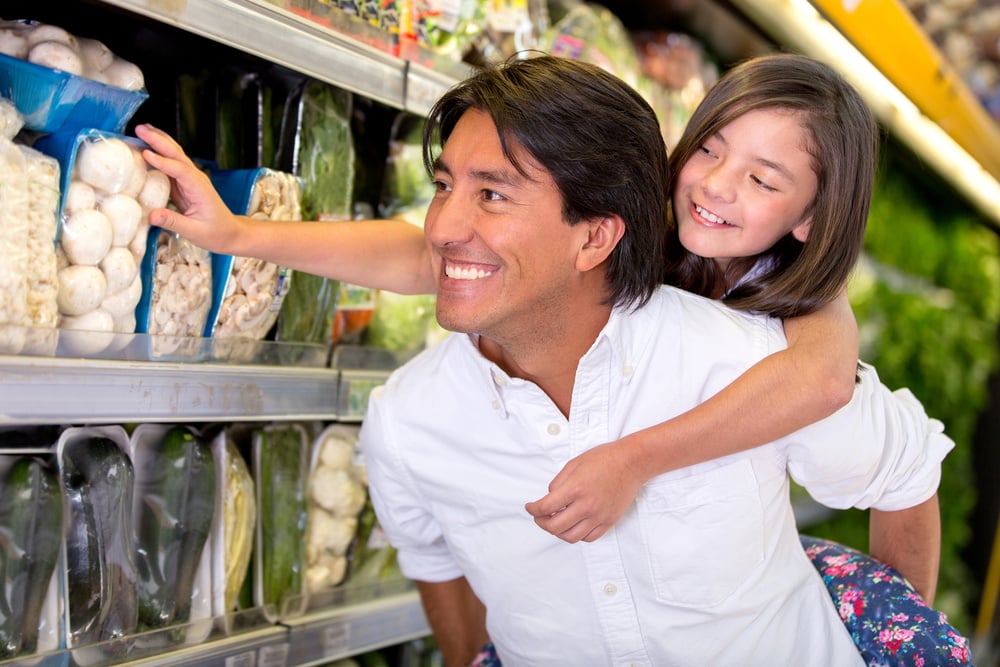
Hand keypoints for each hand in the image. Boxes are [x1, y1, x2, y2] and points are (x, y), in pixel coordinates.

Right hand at [134, 123, 242, 252]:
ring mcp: (190, 179)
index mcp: (200, 189)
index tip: (146, 154)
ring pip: (174, 155)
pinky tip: (146, 146)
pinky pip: (169, 164)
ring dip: (159, 141)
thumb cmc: (216, 233)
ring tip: (141, 129)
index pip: (181, 170)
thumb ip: (173, 222)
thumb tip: (152, 215)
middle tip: (140, 129)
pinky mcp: (183, 183)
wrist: (229, 232)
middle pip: (177, 155)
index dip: (163, 162)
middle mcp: (196, 179)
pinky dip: (158, 153)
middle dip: (159, 141)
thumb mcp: (195, 232)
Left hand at [524, 441, 644, 542]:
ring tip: (555, 523)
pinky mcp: (609, 521)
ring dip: (558, 532)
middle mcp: (586, 505)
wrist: (631, 463)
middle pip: (555, 527)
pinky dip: (577, 535)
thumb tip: (549, 498)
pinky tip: (573, 525)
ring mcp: (598, 516)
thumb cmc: (604, 459)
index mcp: (575, 488)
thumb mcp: (574, 464)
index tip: (530, 507)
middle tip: (539, 517)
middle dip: (541, 523)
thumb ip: (558, 483)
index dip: (532, 510)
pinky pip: (588, 538)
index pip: (545, 507)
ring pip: (571, 537)